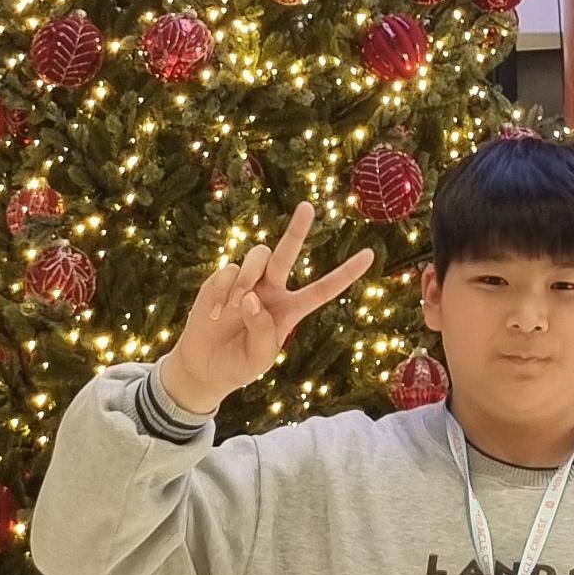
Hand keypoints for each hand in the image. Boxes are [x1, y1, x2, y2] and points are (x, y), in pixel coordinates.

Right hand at [158, 205, 375, 420]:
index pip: (323, 290)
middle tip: (308, 206)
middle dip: (297, 230)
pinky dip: (222, 291)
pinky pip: (227, 270)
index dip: (345, 273)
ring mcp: (246, 282)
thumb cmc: (238, 365)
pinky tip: (215, 314)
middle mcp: (271, 290)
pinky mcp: (220, 281)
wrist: (204, 367)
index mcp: (290, 310)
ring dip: (247, 278)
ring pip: (257, 257)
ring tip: (235, 306)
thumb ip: (262, 331)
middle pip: (287, 254)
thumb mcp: (258, 359)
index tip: (370, 255)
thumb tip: (252, 298)